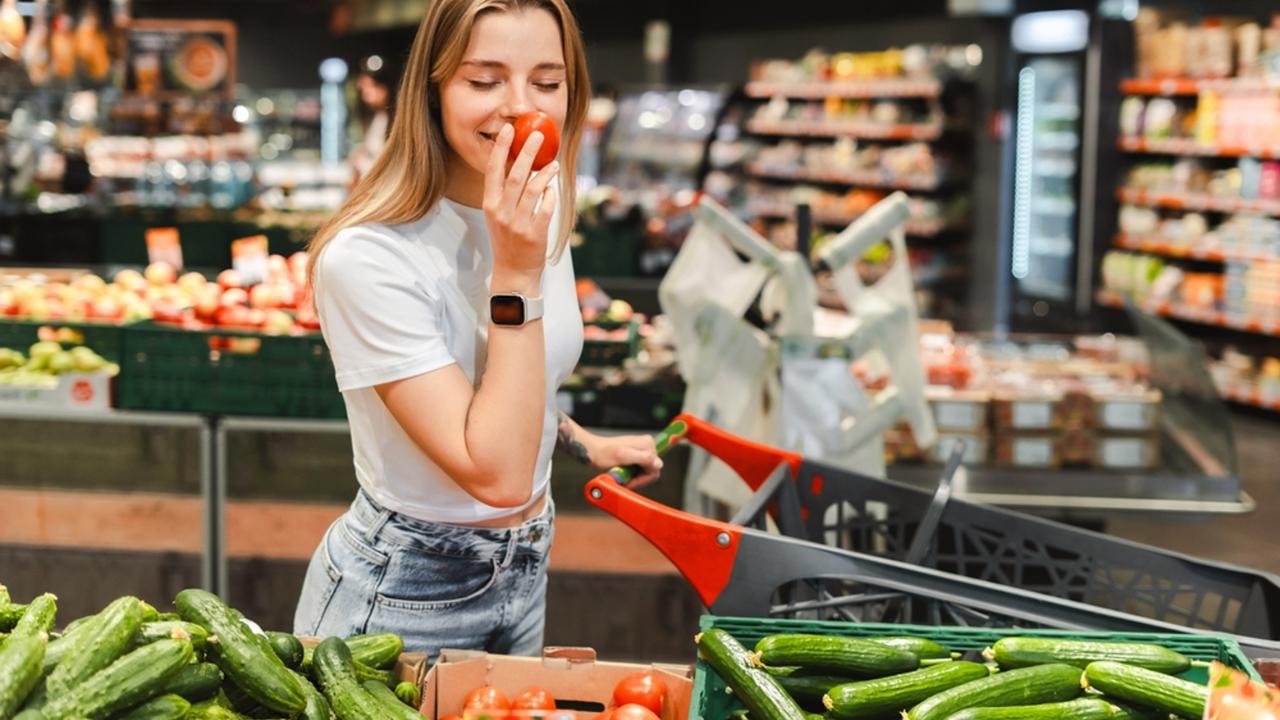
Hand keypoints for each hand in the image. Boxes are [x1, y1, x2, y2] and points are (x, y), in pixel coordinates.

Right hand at [483, 123, 558, 290]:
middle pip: (515, 175)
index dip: (501, 148)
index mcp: (490, 204)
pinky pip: (546, 207)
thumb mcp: (498, 214)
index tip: (509, 130)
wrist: (513, 271)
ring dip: (545, 173)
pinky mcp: (535, 233)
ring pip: (533, 189)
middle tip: (538, 136)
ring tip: (553, 163)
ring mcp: (518, 223)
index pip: (493, 170)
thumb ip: (505, 192)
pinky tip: (552, 188)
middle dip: (527, 152)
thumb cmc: (506, 240)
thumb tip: (518, 162)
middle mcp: (502, 212)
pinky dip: (551, 195)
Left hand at [587, 433, 663, 488]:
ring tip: (621, 477)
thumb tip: (659, 464)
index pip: (655, 469)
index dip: (642, 479)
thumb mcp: (623, 457)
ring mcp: (641, 449)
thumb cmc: (603, 453)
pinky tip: (622, 475)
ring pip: (645, 472)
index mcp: (647, 444)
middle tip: (624, 481)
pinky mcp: (635, 454)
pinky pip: (639, 470)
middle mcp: (647, 445)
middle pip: (651, 471)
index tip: (629, 482)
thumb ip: (643, 458)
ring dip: (634, 478)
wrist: (591, 451)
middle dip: (638, 479)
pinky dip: (631, 475)